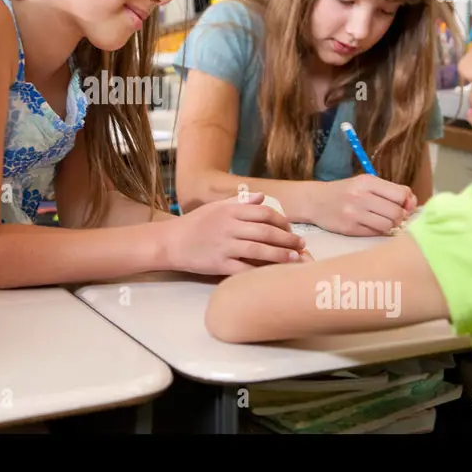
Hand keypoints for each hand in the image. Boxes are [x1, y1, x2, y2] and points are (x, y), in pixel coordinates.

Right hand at [162, 192, 310, 275]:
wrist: (170, 242)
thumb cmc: (194, 224)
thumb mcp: (215, 207)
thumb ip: (239, 202)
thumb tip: (262, 198)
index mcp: (230, 211)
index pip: (264, 213)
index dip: (282, 221)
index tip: (291, 229)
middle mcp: (229, 227)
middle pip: (266, 232)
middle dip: (288, 239)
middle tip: (301, 245)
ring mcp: (224, 246)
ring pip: (259, 250)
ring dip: (281, 255)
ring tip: (296, 259)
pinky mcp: (219, 264)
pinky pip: (245, 268)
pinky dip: (261, 271)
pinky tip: (274, 273)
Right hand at [312, 175, 415, 235]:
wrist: (315, 201)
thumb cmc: (345, 192)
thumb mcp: (364, 183)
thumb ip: (388, 191)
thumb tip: (412, 204)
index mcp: (367, 182)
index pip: (401, 194)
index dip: (407, 202)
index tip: (404, 205)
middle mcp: (360, 196)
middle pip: (396, 212)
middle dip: (399, 216)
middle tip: (392, 216)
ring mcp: (354, 213)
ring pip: (388, 225)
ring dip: (389, 225)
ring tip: (381, 221)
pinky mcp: (349, 228)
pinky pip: (375, 233)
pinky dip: (377, 231)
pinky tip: (370, 225)